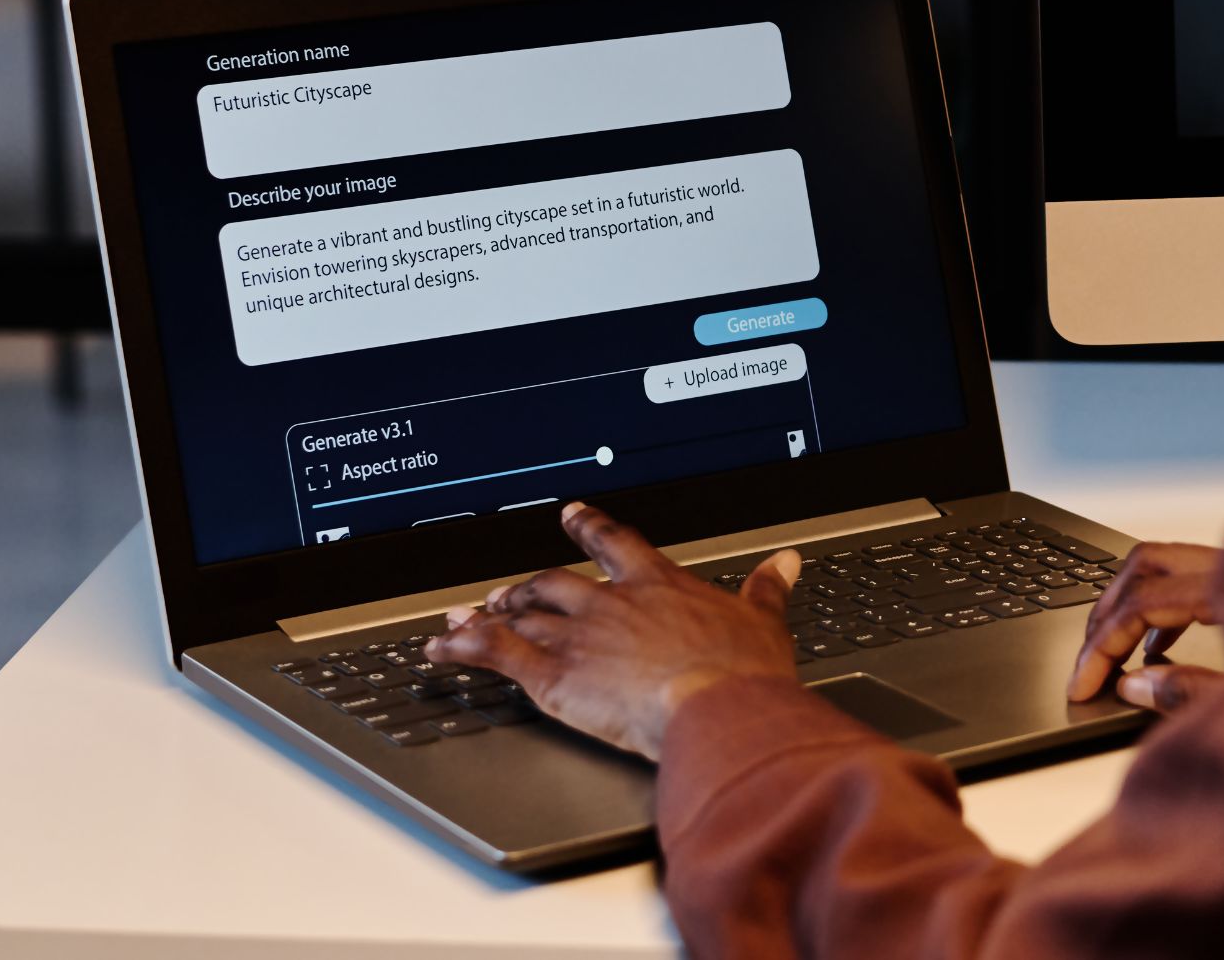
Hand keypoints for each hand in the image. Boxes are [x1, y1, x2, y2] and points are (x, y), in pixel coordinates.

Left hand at [424, 501, 799, 760]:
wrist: (719, 706)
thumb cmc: (743, 674)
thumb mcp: (763, 623)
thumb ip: (766, 590)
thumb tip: (784, 564)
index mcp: (659, 586)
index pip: (614, 545)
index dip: (589, 528)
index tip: (571, 516)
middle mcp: (612, 603)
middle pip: (555, 582)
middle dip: (527, 586)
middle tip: (507, 588)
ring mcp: (578, 635)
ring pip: (520, 614)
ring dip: (489, 615)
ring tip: (466, 616)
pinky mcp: (553, 674)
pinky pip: (495, 653)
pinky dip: (462, 648)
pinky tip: (439, 649)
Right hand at [1065, 541, 1223, 713]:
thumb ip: (1191, 693)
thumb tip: (1133, 686)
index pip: (1143, 602)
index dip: (1102, 644)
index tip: (1081, 684)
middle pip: (1146, 568)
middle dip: (1107, 613)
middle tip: (1088, 662)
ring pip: (1168, 566)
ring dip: (1131, 604)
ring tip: (1114, 652)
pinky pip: (1194, 580)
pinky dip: (1164, 607)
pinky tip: (1157, 644)